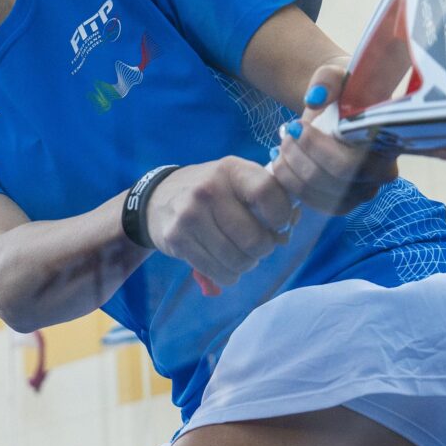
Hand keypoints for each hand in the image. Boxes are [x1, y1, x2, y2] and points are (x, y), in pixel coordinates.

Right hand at [144, 157, 297, 292]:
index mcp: (231, 169)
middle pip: (254, 238)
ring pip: (237, 260)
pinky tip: (224, 265)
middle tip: (257, 246)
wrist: (158, 199)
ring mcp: (190, 215)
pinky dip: (228, 275)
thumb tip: (288, 230)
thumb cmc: (211, 192)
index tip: (279, 225)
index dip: (281, 216)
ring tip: (240, 256)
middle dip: (263, 249)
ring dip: (246, 265)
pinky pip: (218, 272)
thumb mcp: (237, 182)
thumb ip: (268, 198)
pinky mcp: (177, 239)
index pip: (267, 193)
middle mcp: (209, 189)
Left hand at [265, 59, 410, 214]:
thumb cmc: (345, 91)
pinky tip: (282, 160)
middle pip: (329, 180)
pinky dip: (289, 182)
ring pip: (317, 193)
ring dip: (290, 168)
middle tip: (287, 132)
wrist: (343, 106)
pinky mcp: (344, 203)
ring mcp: (363, 192)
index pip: (348, 162)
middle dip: (298, 155)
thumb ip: (328, 79)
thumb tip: (316, 98)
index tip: (296, 125)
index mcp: (388, 142)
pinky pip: (311, 202)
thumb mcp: (338, 75)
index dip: (315, 147)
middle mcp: (381, 173)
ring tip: (283, 143)